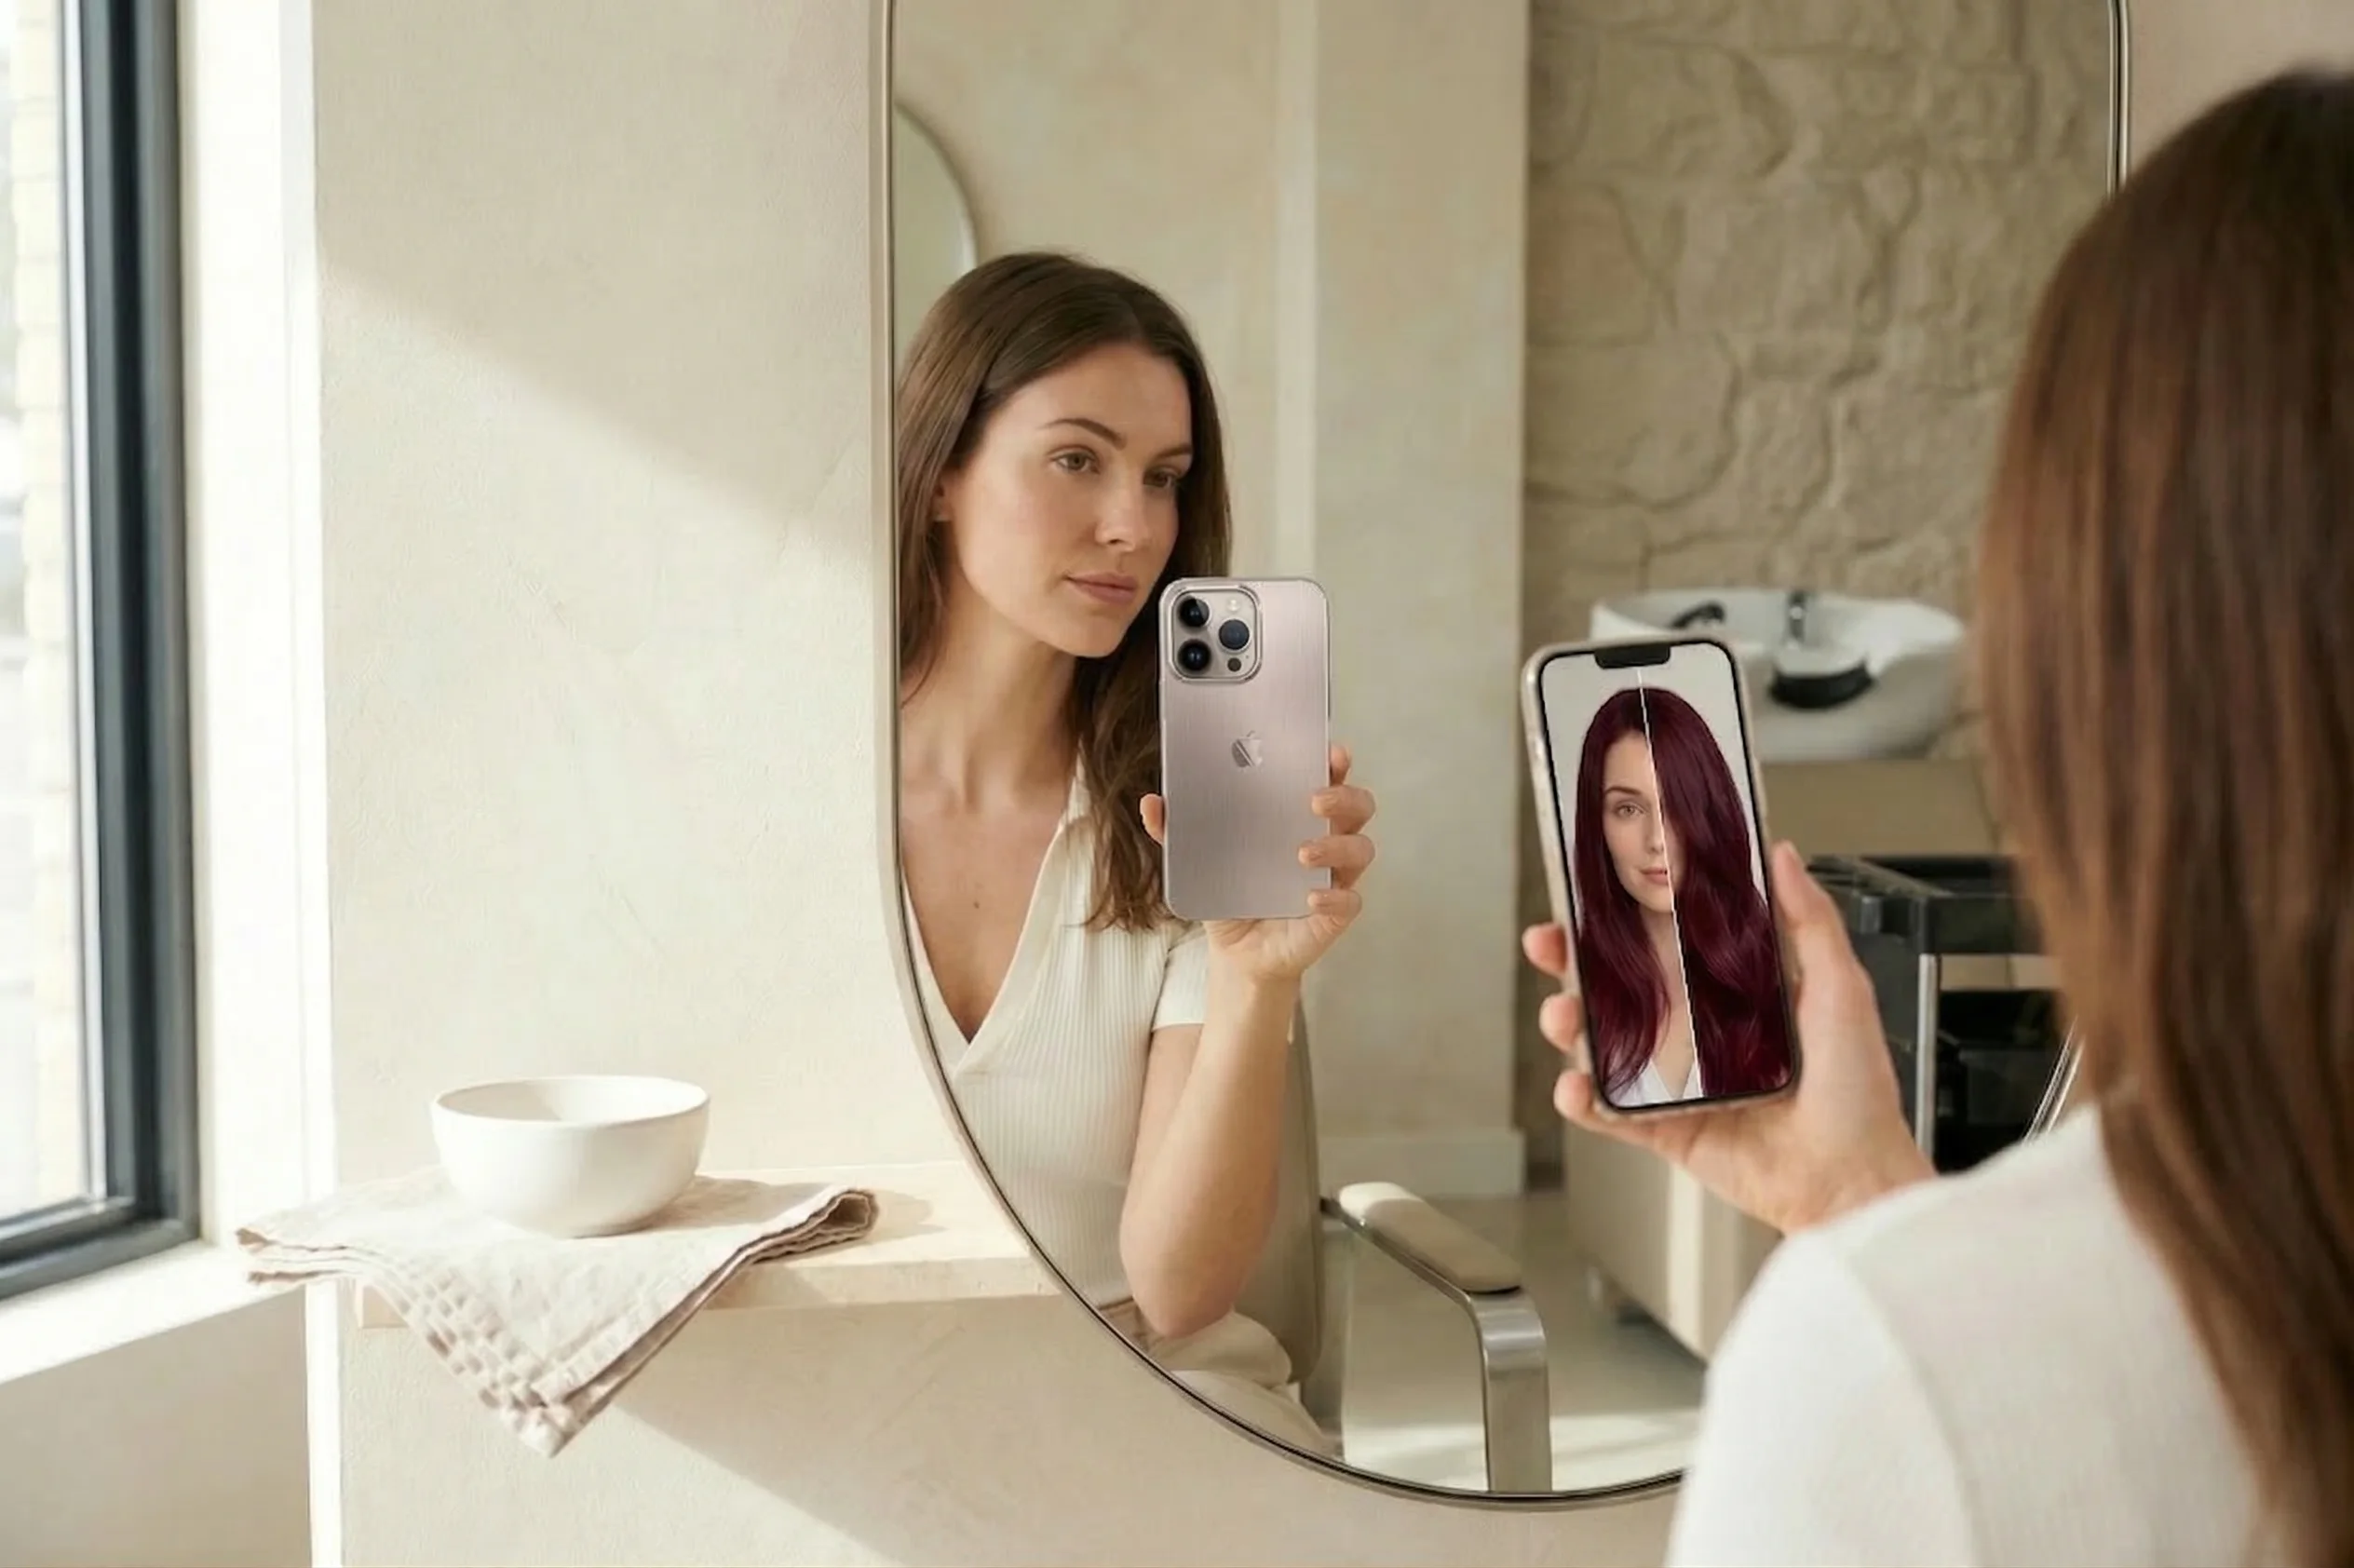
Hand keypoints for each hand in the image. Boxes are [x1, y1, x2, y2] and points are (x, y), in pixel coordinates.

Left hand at [1142, 743, 1375, 983]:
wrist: (1237, 952)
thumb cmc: (1230, 891)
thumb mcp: (1198, 859)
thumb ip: (1176, 831)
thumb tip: (1151, 804)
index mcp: (1299, 815)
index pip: (1329, 777)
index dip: (1335, 761)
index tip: (1330, 750)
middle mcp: (1326, 839)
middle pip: (1358, 805)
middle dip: (1344, 795)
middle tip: (1314, 798)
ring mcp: (1335, 877)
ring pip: (1361, 849)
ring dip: (1337, 845)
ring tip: (1302, 852)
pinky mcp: (1335, 913)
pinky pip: (1349, 901)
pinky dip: (1334, 897)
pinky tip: (1310, 897)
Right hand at [1524, 840, 1935, 1234]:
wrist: (1851, 1179)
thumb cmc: (1857, 1089)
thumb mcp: (1841, 987)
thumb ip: (1810, 921)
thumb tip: (1782, 855)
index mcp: (1734, 992)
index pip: (1665, 942)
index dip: (1623, 916)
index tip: (1591, 890)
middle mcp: (1699, 1033)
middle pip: (1618, 987)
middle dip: (1573, 963)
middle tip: (1550, 944)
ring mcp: (1676, 1082)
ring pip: (1603, 1044)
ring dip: (1570, 1026)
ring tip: (1564, 1017)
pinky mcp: (1664, 1130)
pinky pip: (1609, 1112)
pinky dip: (1581, 1099)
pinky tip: (1575, 1085)